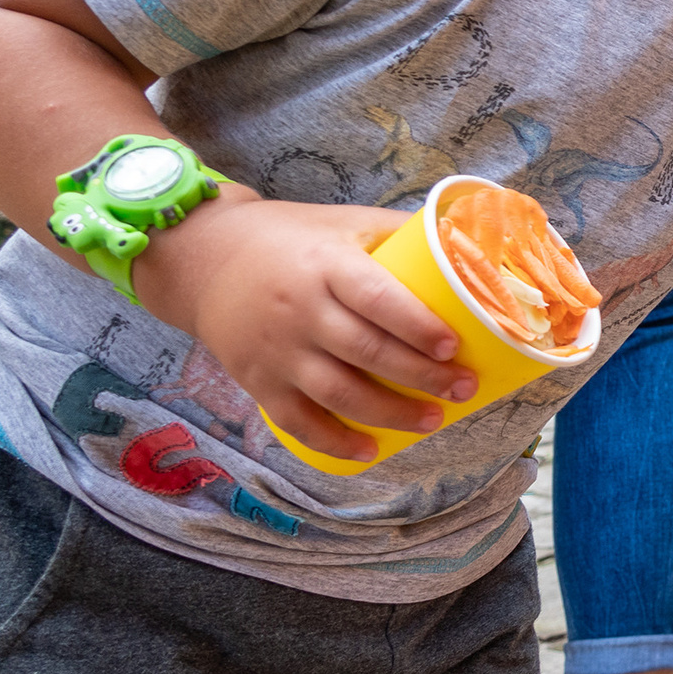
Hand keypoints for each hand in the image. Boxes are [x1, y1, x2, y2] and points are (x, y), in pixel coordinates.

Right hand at [135, 192, 473, 461]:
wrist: (205, 260)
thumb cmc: (291, 239)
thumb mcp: (344, 222)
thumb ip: (398, 234)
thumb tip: (467, 245)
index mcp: (327, 266)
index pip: (377, 299)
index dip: (416, 325)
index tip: (453, 347)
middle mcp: (300, 310)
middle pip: (366, 352)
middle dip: (421, 377)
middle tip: (463, 388)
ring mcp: (277, 350)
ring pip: (338, 392)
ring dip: (389, 413)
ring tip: (432, 420)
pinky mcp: (257, 380)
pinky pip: (296, 420)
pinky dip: (333, 441)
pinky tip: (369, 451)